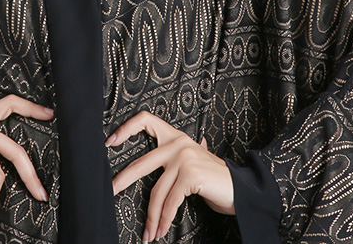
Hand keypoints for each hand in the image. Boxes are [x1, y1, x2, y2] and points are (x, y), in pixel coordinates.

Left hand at [106, 111, 234, 242]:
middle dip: (122, 181)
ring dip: (151, 216)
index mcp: (175, 136)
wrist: (242, 189)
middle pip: (141, 164)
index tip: (110, 141)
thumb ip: (174, 158)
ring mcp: (184, 158)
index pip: (146, 120)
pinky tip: (161, 229)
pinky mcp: (190, 175)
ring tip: (148, 232)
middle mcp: (178, 143)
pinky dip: (164, 219)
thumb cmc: (215, 178)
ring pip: (156, 192)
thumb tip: (146, 171)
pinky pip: (170, 202)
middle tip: (110, 192)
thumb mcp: (193, 160)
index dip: (126, 128)